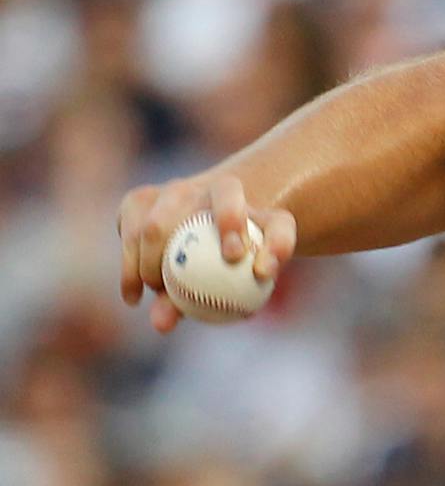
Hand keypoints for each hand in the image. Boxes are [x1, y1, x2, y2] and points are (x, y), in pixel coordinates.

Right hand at [116, 174, 296, 333]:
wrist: (219, 223)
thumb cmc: (251, 238)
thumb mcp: (274, 242)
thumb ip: (274, 253)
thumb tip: (262, 273)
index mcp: (226, 188)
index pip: (228, 196)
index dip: (230, 221)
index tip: (235, 256)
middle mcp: (187, 186)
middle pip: (169, 216)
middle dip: (166, 254)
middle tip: (177, 291)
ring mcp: (157, 194)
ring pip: (144, 231)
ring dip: (147, 267)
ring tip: (160, 293)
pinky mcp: (135, 204)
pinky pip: (127, 240)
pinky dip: (129, 273)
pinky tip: (135, 299)